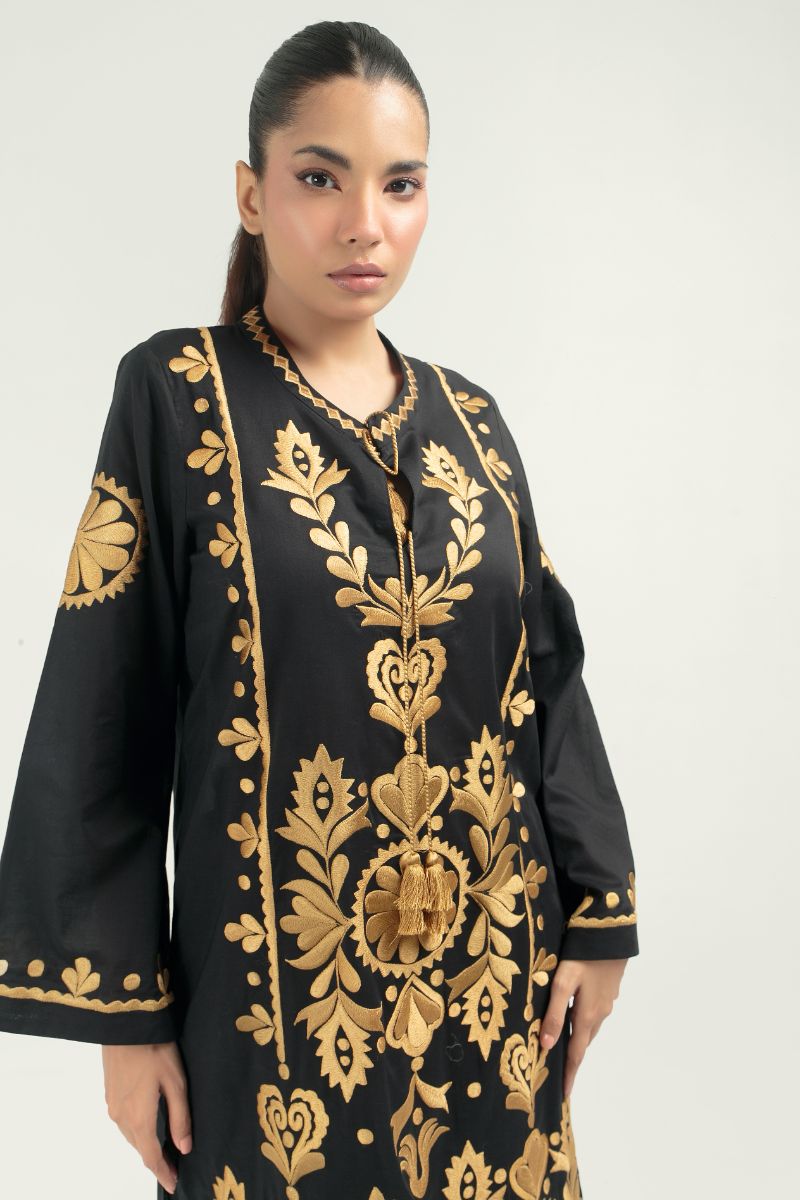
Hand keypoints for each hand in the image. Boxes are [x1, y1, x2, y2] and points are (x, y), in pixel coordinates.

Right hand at [102, 1042, 191, 1194]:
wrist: (126, 1023)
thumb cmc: (154, 1050)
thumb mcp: (176, 1083)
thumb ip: (180, 1117)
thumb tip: (184, 1147)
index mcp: (139, 1118)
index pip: (150, 1156)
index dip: (163, 1172)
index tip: (173, 1184)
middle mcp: (121, 1117)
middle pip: (139, 1147)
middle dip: (156, 1160)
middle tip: (173, 1167)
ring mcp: (112, 1105)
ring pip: (130, 1135)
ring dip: (145, 1144)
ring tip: (163, 1149)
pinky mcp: (110, 1093)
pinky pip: (124, 1121)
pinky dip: (137, 1130)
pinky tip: (148, 1124)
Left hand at [539, 958, 627, 1097]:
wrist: (611, 932)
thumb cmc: (583, 955)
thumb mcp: (563, 982)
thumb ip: (555, 1013)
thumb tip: (545, 1045)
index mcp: (587, 1015)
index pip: (576, 1053)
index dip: (569, 1075)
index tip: (564, 1097)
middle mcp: (600, 1013)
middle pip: (583, 1043)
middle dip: (573, 1062)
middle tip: (562, 1078)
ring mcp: (606, 1001)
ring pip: (589, 1027)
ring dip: (579, 1042)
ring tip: (565, 1052)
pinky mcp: (608, 990)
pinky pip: (594, 1014)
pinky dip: (584, 1023)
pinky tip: (576, 1018)